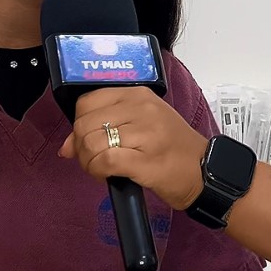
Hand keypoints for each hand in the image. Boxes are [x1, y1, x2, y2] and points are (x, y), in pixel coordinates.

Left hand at [58, 88, 209, 209]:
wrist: (204, 172)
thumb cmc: (173, 149)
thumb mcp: (142, 127)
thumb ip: (104, 128)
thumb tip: (66, 146)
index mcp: (139, 95)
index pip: (88, 101)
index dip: (79, 123)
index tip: (86, 139)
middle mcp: (142, 109)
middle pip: (85, 123)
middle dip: (80, 146)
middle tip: (92, 159)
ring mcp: (145, 134)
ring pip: (92, 142)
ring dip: (88, 161)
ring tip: (100, 168)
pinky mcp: (145, 160)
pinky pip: (104, 161)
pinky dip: (97, 171)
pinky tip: (106, 175)